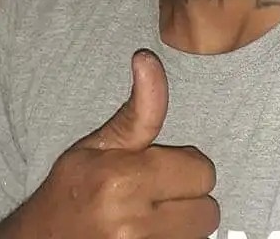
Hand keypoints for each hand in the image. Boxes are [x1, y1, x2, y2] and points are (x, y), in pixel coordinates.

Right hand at [13, 50, 218, 238]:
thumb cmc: (71, 189)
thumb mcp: (100, 144)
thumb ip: (139, 108)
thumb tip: (148, 58)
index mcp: (125, 179)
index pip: (201, 172)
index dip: (185, 166)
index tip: (163, 167)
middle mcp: (135, 222)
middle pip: (208, 210)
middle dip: (188, 198)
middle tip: (157, 194)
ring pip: (200, 235)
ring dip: (184, 225)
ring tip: (153, 217)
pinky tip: (150, 234)